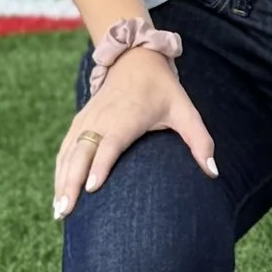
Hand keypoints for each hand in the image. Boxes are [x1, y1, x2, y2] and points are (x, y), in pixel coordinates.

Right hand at [52, 44, 216, 218]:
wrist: (135, 60)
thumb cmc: (163, 90)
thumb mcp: (186, 111)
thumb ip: (200, 141)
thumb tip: (213, 172)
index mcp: (127, 118)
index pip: (110, 144)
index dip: (100, 165)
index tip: (92, 188)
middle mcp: (102, 119)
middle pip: (82, 153)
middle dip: (71, 182)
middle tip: (65, 211)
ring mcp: (87, 120)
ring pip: (69, 153)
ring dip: (61, 180)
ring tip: (59, 211)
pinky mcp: (79, 122)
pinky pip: (66, 148)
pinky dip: (60, 170)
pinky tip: (58, 193)